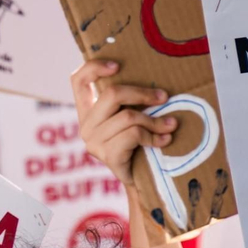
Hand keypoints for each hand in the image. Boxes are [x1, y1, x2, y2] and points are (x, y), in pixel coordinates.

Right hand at [69, 61, 175, 187]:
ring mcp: (94, 142)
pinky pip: (134, 135)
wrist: (142, 182)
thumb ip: (128, 103)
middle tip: (164, 97)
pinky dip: (154, 136)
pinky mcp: (107, 156)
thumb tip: (154, 83)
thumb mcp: (129, 120)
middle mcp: (85, 125)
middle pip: (112, 95)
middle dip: (142, 94)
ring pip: (128, 116)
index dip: (93, 68)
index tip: (117, 65)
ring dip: (155, 120)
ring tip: (170, 124)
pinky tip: (165, 140)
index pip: (78, 81)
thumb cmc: (139, 145)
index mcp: (87, 111)